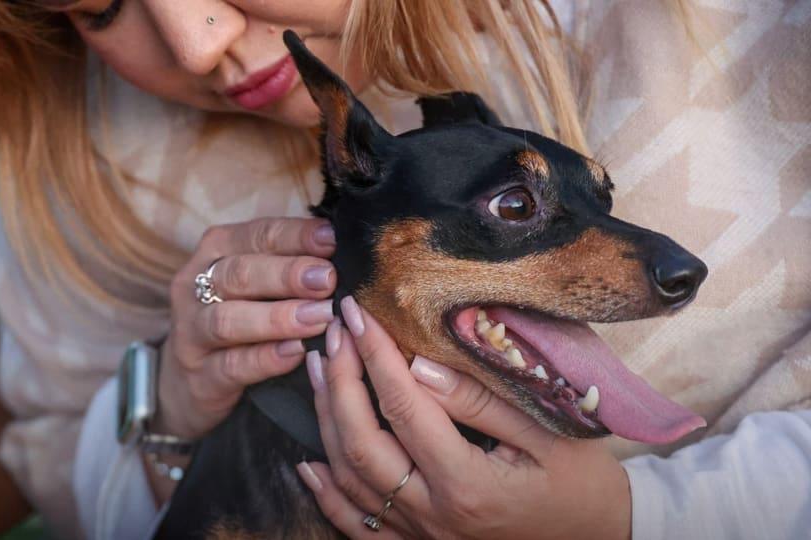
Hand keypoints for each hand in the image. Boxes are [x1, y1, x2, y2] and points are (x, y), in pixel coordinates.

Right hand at [155, 217, 336, 438]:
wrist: (193, 382)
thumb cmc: (242, 319)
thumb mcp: (260, 285)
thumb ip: (292, 265)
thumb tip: (342, 250)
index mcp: (216, 252)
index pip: (256, 234)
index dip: (295, 236)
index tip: (332, 240)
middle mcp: (195, 287)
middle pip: (239, 273)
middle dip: (286, 274)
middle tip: (327, 280)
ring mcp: (191, 333)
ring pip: (228, 319)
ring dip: (278, 317)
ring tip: (319, 317)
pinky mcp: (199, 377)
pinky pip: (231, 365)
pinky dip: (265, 358)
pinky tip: (296, 352)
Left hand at [297, 296, 630, 539]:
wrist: (599, 539)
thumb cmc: (581, 483)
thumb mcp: (546, 433)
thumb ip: (480, 401)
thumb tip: (420, 365)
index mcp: (466, 483)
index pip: (403, 407)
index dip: (375, 355)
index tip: (359, 314)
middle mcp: (433, 514)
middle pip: (360, 442)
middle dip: (340, 380)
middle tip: (334, 331)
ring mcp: (420, 535)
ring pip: (350, 479)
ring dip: (326, 420)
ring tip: (318, 368)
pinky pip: (357, 526)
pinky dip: (327, 493)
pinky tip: (309, 462)